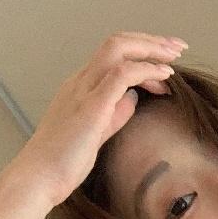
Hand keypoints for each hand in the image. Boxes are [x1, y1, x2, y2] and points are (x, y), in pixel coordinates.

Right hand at [12, 31, 187, 207]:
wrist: (39, 177)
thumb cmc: (64, 162)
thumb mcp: (97, 132)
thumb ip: (115, 113)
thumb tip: (134, 98)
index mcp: (80, 86)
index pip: (112, 55)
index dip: (141, 52)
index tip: (166, 62)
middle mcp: (80, 81)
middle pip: (117, 43)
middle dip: (151, 41)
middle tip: (178, 46)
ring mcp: (84, 90)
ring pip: (118, 49)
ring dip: (151, 49)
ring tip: (175, 55)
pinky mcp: (92, 106)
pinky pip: (121, 75)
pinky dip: (146, 70)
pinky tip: (165, 76)